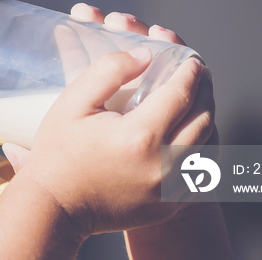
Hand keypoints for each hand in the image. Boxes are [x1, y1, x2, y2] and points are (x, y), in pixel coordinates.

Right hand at [3, 4, 215, 236]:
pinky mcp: (168, 205)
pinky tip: (191, 132)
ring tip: (198, 99)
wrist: (53, 206)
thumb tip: (145, 55)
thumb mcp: (74, 101)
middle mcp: (163, 165)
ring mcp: (168, 190)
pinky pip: (200, 172)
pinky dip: (202, 147)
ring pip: (208, 146)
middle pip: (203, 118)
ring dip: (207, 117)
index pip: (181, 94)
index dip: (190, 72)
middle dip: (205, 91)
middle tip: (199, 74)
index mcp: (140, 136)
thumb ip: (109, 70)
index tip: (191, 60)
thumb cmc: (58, 151)